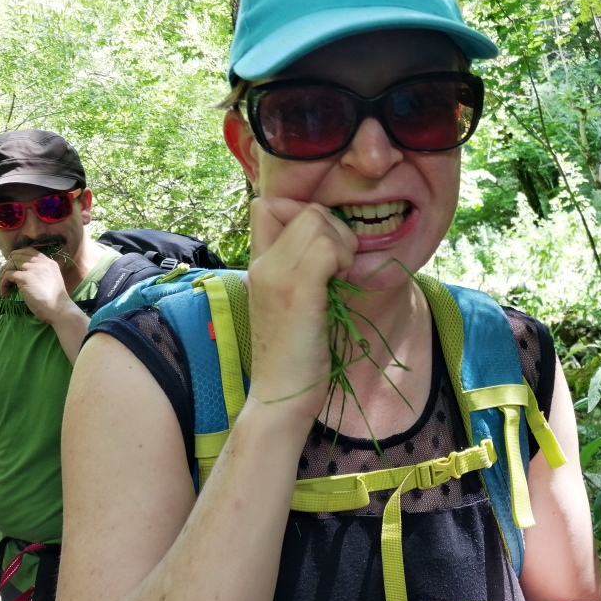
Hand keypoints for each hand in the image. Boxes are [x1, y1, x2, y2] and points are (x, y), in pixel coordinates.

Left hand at [0, 247, 72, 323]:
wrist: (58, 308)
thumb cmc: (55, 299)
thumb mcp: (51, 280)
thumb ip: (42, 273)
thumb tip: (25, 273)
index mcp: (48, 262)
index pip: (29, 251)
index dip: (17, 255)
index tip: (13, 265)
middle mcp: (40, 262)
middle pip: (17, 256)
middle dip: (7, 266)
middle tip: (5, 277)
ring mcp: (32, 269)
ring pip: (10, 265)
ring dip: (3, 276)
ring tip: (4, 287)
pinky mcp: (25, 277)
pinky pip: (7, 275)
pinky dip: (2, 284)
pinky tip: (4, 293)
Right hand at [245, 197, 356, 422]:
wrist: (281, 397)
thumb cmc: (294, 355)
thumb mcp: (290, 302)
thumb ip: (300, 269)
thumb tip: (332, 243)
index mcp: (257, 264)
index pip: (267, 204)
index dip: (302, 212)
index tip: (322, 246)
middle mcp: (261, 264)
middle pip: (305, 208)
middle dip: (334, 229)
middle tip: (340, 266)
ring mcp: (276, 275)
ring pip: (318, 220)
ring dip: (342, 243)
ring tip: (340, 277)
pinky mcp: (297, 291)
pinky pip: (326, 247)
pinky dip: (343, 258)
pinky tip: (342, 284)